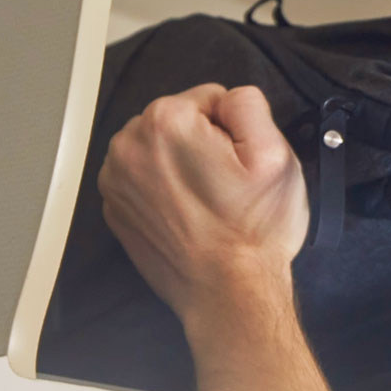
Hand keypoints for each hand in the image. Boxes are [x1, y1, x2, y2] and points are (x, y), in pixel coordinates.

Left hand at [98, 84, 307, 332]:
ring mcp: (116, 179)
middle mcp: (129, 144)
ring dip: (180, 166)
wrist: (228, 292)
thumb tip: (227, 99)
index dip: (233, 130)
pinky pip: (143, 180)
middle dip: (203, 144)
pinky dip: (163, 190)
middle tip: (225, 186)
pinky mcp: (115, 208)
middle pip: (178, 121)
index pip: (209, 98)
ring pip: (158, 150)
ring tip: (207, 202)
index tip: (238, 165)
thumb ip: (248, 104)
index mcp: (167, 122)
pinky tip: (187, 215)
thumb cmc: (254, 230)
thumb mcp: (275, 154)